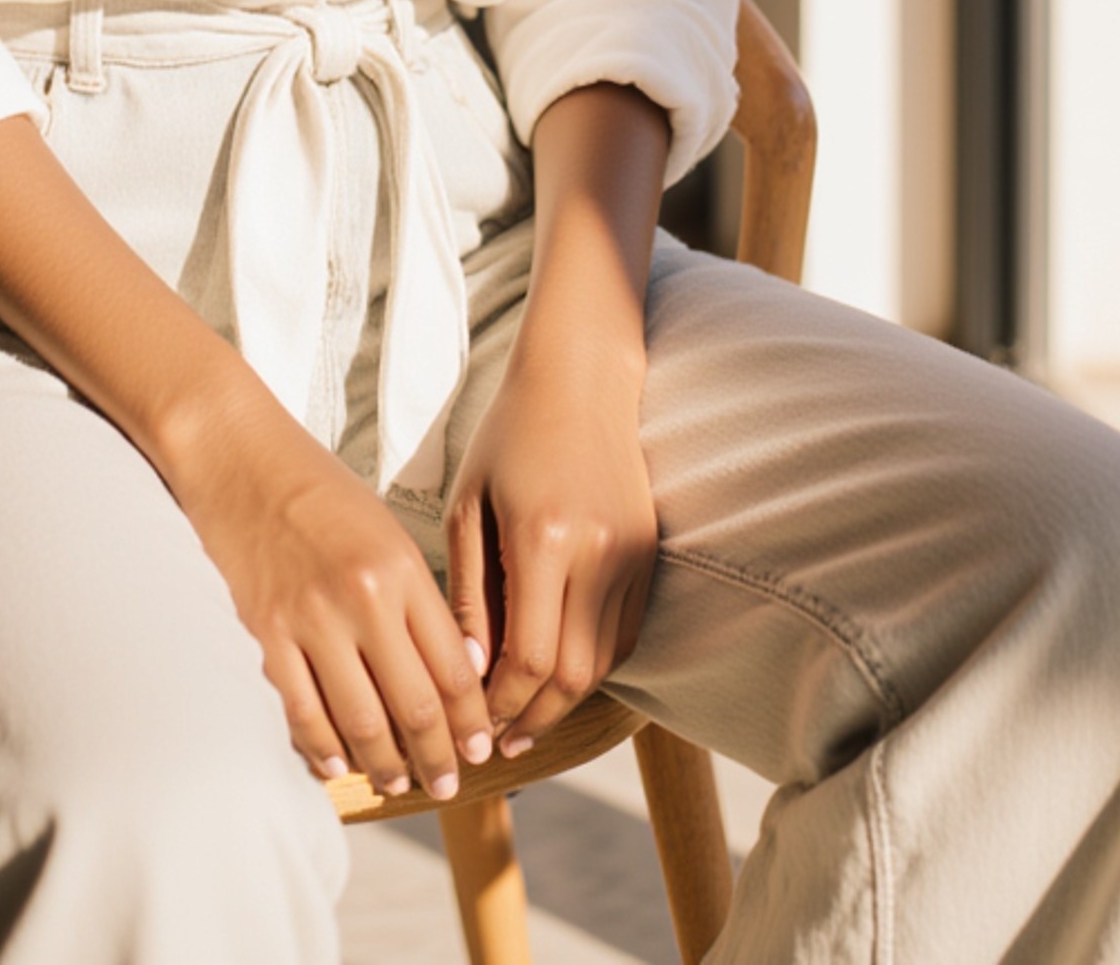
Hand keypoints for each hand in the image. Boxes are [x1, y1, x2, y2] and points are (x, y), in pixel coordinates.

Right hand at [170, 402, 495, 800]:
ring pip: (363, 722)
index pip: (454, 669)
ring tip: (398, 784)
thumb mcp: (385, 530)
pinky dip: (324, 749)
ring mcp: (311, 618)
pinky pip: (303, 712)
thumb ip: (418, 599)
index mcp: (401, 568)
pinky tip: (337, 766)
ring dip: (386, 765)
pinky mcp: (266, 632)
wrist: (237, 454)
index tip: (480, 748)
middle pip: (416, 706)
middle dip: (440, 758)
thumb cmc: (317, 488)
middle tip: (448, 785)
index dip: (473, 722)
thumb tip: (457, 670)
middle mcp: (363, 597)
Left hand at [443, 351, 658, 755]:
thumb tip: (468, 669)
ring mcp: (633, 553)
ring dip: (564, 700)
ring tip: (522, 718)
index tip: (472, 725)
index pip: (529, 658)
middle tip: (497, 742)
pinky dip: (594, 663)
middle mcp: (598, 551)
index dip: (500, 705)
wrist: (580, 377)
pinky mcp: (650, 551)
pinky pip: (626, 632)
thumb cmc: (508, 434)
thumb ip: (470, 591)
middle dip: (532, 718)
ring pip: (604, 661)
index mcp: (543, 537)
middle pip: (572, 676)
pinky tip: (558, 675)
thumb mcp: (468, 505)